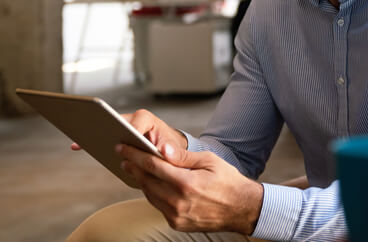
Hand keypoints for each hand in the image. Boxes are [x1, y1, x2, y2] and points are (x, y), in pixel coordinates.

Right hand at [70, 109, 186, 151]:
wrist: (167, 146)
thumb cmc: (169, 145)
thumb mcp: (171, 147)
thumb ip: (168, 150)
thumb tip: (163, 152)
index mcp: (146, 119)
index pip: (135, 124)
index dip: (128, 132)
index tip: (121, 142)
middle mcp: (133, 118)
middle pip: (115, 121)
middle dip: (104, 127)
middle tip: (90, 131)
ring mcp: (123, 125)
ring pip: (107, 127)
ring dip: (94, 133)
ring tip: (80, 140)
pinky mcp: (117, 134)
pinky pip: (103, 135)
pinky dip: (92, 140)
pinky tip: (78, 146)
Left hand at [117, 141, 263, 233]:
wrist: (241, 209)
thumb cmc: (227, 181)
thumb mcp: (210, 161)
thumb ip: (183, 156)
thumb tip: (161, 148)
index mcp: (187, 183)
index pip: (153, 166)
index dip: (135, 155)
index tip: (123, 147)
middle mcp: (178, 201)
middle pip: (146, 181)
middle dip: (133, 167)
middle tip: (124, 156)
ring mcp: (176, 215)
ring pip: (149, 195)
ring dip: (141, 180)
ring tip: (135, 168)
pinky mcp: (176, 223)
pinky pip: (158, 206)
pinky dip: (152, 193)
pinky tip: (152, 183)